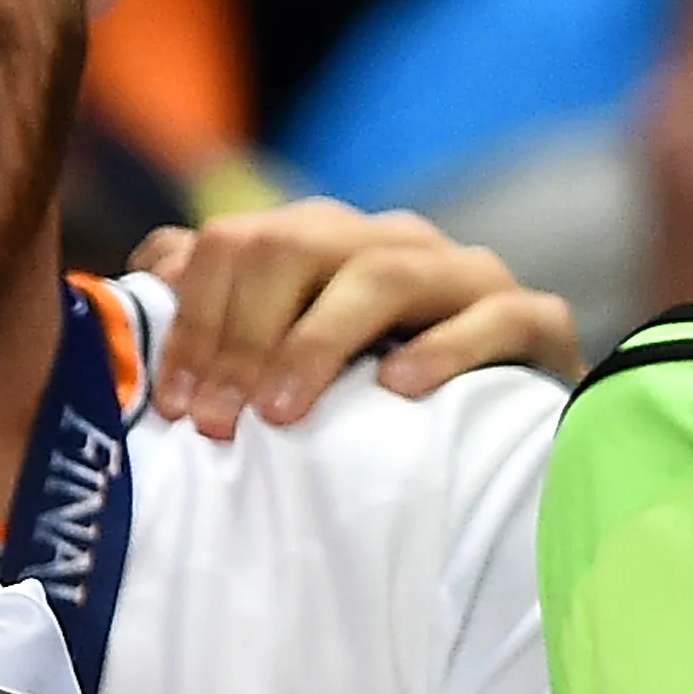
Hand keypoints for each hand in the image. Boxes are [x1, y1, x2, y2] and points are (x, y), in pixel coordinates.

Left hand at [133, 203, 577, 437]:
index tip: (173, 408)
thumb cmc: (378, 414)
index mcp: (331, 243)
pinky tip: (401, 391)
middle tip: (218, 424)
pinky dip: (446, 350)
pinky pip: (496, 319)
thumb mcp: (288, 364)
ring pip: (386, 274)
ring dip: (320, 343)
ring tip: (283, 414)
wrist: (510, 451)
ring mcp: (469, 277)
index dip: (195, 321)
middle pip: (299, 246)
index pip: (239, 244)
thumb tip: (153, 266)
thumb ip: (221, 311)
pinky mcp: (539, 321)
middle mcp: (395, 243)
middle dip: (245, 337)